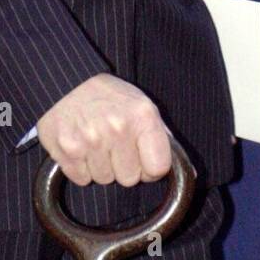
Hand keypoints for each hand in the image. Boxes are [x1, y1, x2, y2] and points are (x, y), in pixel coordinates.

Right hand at [37, 74, 170, 187]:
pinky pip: (81, 178)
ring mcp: (90, 139)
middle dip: (124, 166)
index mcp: (142, 116)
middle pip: (129, 179)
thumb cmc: (110, 96)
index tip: (142, 157)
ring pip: (104, 179)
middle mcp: (118, 128)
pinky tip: (81, 145)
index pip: (158, 168)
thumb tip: (192, 173)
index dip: (151, 167)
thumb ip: (163, 138)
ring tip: (96, 140)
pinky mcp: (67, 149)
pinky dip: (80, 167)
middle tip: (114, 143)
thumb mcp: (142, 106)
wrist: (69, 80)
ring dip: (101, 166)